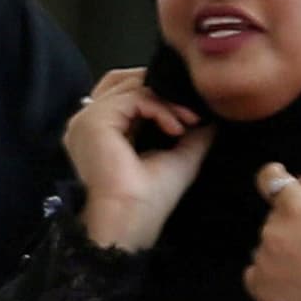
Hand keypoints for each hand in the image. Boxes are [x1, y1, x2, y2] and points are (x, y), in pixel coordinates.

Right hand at [64, 67, 213, 252]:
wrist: (131, 221)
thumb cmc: (148, 199)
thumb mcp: (181, 153)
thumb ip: (192, 128)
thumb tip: (213, 108)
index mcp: (100, 131)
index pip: (125, 91)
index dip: (158, 93)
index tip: (190, 115)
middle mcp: (87, 123)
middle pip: (125, 79)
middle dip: (162, 90)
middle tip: (191, 113)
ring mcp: (86, 120)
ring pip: (133, 85)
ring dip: (168, 100)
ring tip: (187, 122)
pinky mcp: (94, 121)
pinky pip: (134, 97)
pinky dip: (161, 108)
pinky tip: (176, 128)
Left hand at [244, 166, 300, 300]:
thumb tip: (298, 181)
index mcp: (298, 209)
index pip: (270, 180)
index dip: (274, 177)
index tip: (276, 178)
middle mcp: (273, 232)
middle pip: (275, 218)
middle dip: (293, 223)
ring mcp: (262, 260)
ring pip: (267, 245)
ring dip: (282, 250)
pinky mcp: (258, 286)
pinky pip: (257, 271)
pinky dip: (272, 273)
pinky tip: (297, 281)